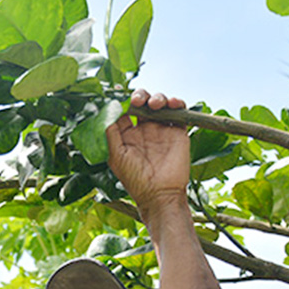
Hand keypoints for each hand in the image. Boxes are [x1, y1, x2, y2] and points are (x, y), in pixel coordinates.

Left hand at [105, 89, 189, 210]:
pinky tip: (173, 104)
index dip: (123, 101)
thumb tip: (108, 111)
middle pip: (143, 103)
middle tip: (138, 100)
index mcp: (128, 135)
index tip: (120, 95)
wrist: (159, 194)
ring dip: (157, 97)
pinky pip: (180, 112)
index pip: (125, 111)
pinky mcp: (178, 132)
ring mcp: (162, 129)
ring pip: (160, 104)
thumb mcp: (116, 156)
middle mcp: (145, 130)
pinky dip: (178, 103)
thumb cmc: (135, 179)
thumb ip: (111, 134)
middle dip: (140, 96)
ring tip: (155, 104)